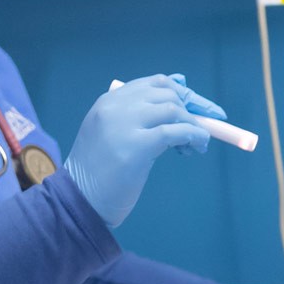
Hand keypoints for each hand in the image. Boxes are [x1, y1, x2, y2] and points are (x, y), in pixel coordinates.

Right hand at [62, 73, 228, 227]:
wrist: (81, 199)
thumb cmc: (102, 171)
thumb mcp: (117, 134)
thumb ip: (142, 116)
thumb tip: (182, 93)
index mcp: (109, 101)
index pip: (155, 83)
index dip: (183, 93)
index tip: (201, 109)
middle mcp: (115, 107)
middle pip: (168, 94)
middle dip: (192, 110)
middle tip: (201, 131)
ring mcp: (124, 124)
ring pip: (173, 110)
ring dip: (194, 126)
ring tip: (196, 146)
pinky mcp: (135, 146)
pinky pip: (175, 132)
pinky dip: (194, 136)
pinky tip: (196, 147)